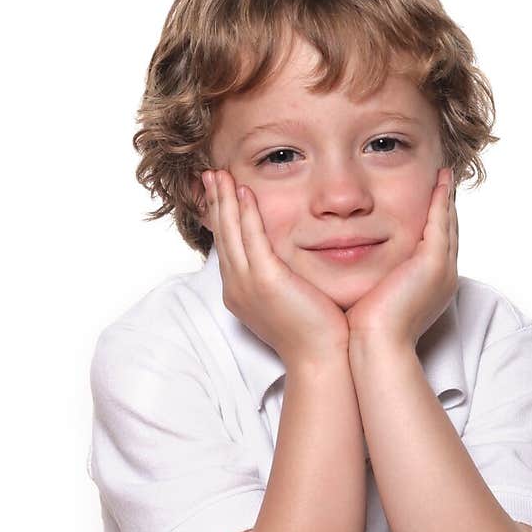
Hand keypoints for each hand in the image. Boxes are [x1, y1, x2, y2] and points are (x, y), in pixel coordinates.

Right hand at [203, 168, 350, 369]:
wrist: (321, 358)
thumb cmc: (315, 333)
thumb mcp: (291, 300)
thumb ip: (284, 278)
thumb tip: (291, 264)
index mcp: (240, 292)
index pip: (227, 246)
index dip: (222, 217)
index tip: (220, 192)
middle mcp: (236, 287)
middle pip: (221, 235)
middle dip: (215, 202)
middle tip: (210, 174)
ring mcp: (246, 284)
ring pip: (230, 232)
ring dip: (224, 199)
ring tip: (219, 174)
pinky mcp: (264, 281)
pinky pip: (251, 238)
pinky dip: (245, 213)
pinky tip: (243, 191)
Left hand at [345, 168, 458, 350]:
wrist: (376, 347)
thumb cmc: (365, 330)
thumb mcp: (371, 296)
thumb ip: (370, 277)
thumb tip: (348, 263)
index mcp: (429, 284)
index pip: (435, 243)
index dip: (434, 219)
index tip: (429, 198)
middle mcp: (442, 275)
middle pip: (447, 230)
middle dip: (445, 204)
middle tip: (443, 178)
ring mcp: (441, 269)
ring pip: (448, 223)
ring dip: (446, 197)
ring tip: (445, 174)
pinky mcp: (434, 263)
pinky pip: (441, 223)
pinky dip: (441, 200)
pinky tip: (439, 181)